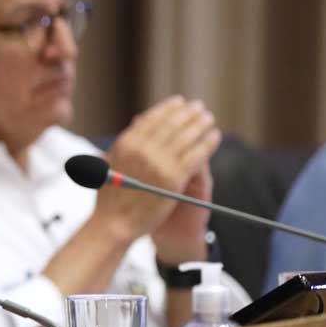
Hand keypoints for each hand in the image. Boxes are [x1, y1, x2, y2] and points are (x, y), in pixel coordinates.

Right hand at [93, 96, 219, 247]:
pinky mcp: (174, 178)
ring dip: (200, 124)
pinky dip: (207, 143)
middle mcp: (142, 149)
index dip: (167, 108)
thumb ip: (125, 143)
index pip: (151, 118)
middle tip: (199, 106)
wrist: (115, 224)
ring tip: (208, 118)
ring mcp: (159, 163)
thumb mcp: (110, 163)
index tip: (179, 102)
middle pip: (170, 124)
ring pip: (186, 136)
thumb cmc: (111, 197)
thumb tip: (137, 120)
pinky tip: (214, 136)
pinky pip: (196, 155)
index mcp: (125, 144)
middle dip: (187, 113)